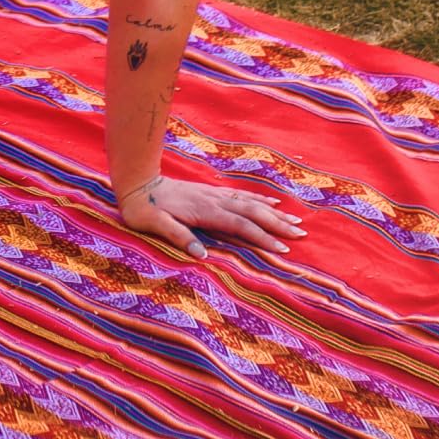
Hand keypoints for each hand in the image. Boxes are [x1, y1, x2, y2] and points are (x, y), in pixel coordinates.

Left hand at [115, 174, 305, 260]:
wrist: (137, 184)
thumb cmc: (143, 209)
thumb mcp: (154, 225)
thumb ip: (178, 236)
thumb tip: (202, 254)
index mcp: (204, 211)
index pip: (240, 226)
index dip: (262, 237)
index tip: (282, 249)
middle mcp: (215, 201)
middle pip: (253, 212)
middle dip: (278, 224)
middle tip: (300, 235)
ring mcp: (215, 195)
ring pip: (251, 203)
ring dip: (274, 212)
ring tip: (295, 220)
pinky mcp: (212, 192)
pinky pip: (242, 195)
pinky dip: (259, 199)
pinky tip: (272, 201)